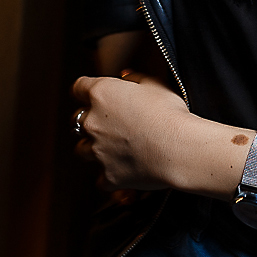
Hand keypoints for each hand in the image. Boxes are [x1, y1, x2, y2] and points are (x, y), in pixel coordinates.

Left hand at [71, 70, 189, 190]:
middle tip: (108, 124)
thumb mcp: (156, 85)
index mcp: (101, 95)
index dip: (85, 90)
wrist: (179, 150)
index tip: (90, 94)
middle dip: (89, 121)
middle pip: (76, 120)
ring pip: (82, 150)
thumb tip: (125, 77)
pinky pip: (101, 179)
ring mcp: (98, 151)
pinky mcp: (108, 175)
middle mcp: (93, 122)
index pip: (78, 88)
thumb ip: (135, 78)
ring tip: (112, 149)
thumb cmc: (170, 115)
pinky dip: (109, 177)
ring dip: (93, 148)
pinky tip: (122, 173)